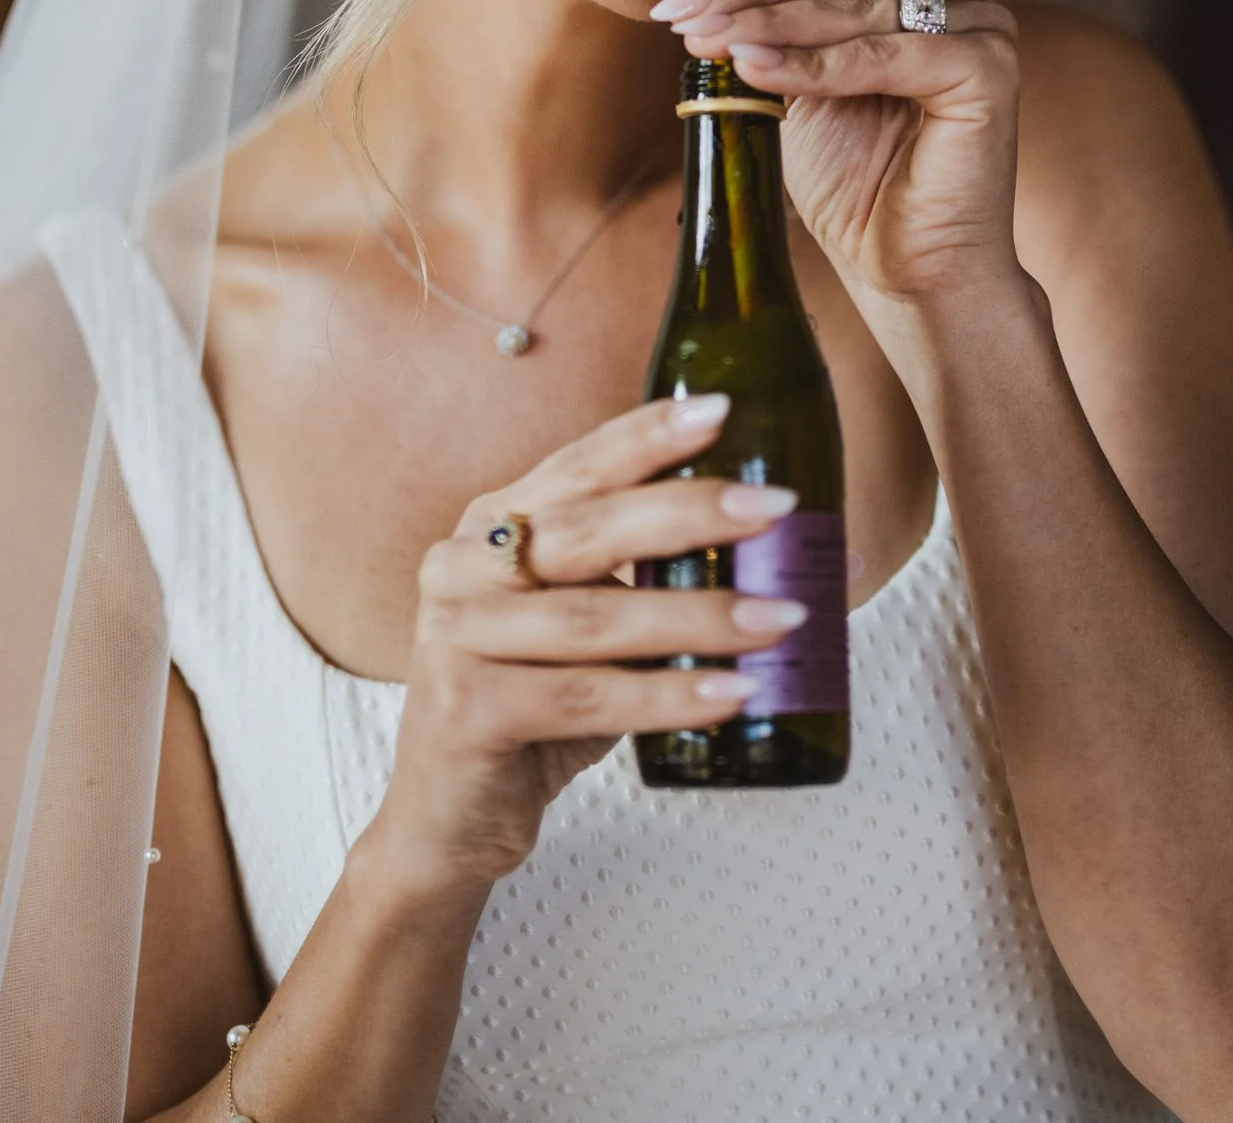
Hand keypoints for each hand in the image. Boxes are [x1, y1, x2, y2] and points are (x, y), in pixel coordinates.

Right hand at [370, 396, 802, 900]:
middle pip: (587, 528)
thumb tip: (785, 554)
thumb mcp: (588, 630)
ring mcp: (454, 635)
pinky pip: (585, 696)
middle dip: (690, 513)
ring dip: (699, 617)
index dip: (648, 436)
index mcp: (493, 524)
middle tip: (777, 511)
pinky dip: (667, 695)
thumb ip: (649, 582)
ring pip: (594, 617)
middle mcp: (462, 565)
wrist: (447, 821)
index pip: (579, 465)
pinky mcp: (465, 710)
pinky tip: (731, 693)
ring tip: (781, 618)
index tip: (722, 411)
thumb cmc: (535, 709)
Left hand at [631, 0, 1022, 312]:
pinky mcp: (986, 69)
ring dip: (764, 18)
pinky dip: (812, 63)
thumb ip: (731, 17)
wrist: (912, 271)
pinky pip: (883, 57)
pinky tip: (752, 66)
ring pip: (852, 6)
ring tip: (698, 33)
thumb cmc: (851, 179)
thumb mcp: (776, 82)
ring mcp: (977, 23)